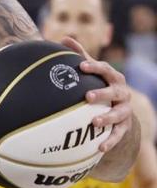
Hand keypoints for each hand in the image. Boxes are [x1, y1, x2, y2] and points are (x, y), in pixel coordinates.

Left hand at [64, 36, 132, 152]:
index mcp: (113, 78)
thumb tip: (63, 38)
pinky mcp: (124, 126)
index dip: (95, 67)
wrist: (118, 106)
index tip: (81, 66)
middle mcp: (122, 93)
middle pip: (115, 91)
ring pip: (119, 114)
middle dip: (103, 93)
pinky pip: (118, 135)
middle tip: (87, 97)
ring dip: (107, 118)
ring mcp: (125, 110)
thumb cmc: (99, 84)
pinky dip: (110, 141)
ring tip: (94, 122)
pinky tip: (99, 149)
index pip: (106, 70)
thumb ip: (80, 56)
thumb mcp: (91, 71)